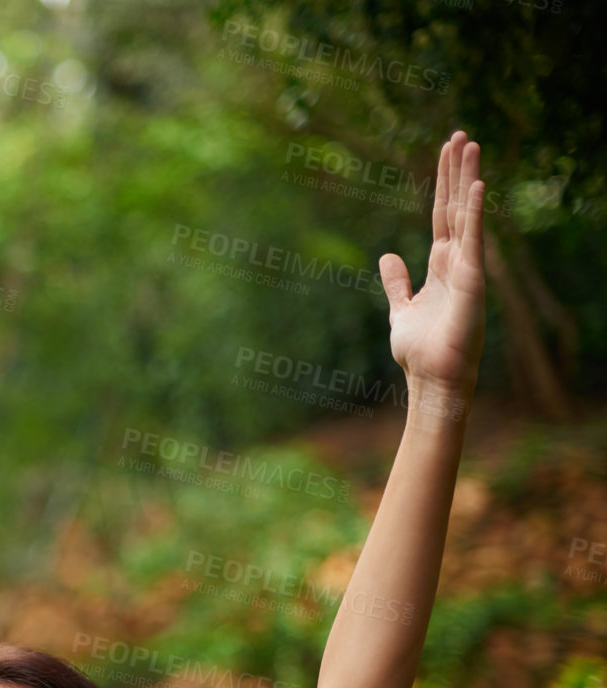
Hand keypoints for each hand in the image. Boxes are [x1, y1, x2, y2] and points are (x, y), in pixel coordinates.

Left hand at [378, 130, 486, 413]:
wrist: (432, 376)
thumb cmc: (420, 348)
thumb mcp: (400, 307)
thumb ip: (397, 281)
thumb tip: (388, 255)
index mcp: (441, 263)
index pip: (442, 213)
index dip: (444, 183)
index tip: (447, 152)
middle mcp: (457, 260)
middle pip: (456, 205)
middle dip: (457, 171)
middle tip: (459, 134)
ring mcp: (467, 268)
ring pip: (467, 214)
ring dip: (468, 179)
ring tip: (470, 144)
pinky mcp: (471, 281)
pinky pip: (473, 241)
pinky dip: (474, 213)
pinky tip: (476, 186)